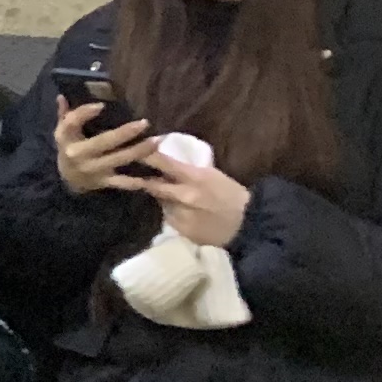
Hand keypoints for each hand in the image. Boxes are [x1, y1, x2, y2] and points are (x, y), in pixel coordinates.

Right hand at [55, 99, 154, 195]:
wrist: (68, 180)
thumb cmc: (68, 149)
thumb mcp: (63, 132)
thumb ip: (66, 114)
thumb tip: (62, 96)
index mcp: (66, 138)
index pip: (72, 123)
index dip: (85, 113)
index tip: (101, 105)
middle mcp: (79, 154)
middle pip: (103, 142)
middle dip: (125, 133)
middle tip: (144, 123)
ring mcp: (93, 169)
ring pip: (118, 159)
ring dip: (139, 151)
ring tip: (155, 141)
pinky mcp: (104, 181)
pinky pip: (122, 182)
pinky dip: (137, 181)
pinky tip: (152, 175)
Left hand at [122, 143, 250, 247]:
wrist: (248, 225)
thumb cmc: (231, 194)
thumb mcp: (210, 175)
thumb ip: (186, 170)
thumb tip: (165, 163)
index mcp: (194, 177)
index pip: (162, 163)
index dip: (145, 156)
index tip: (133, 151)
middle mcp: (183, 196)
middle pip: (152, 186)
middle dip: (145, 181)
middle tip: (137, 177)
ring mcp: (181, 215)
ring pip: (161, 203)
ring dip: (162, 199)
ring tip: (172, 197)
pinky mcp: (182, 231)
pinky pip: (169, 219)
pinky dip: (172, 214)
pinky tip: (184, 213)